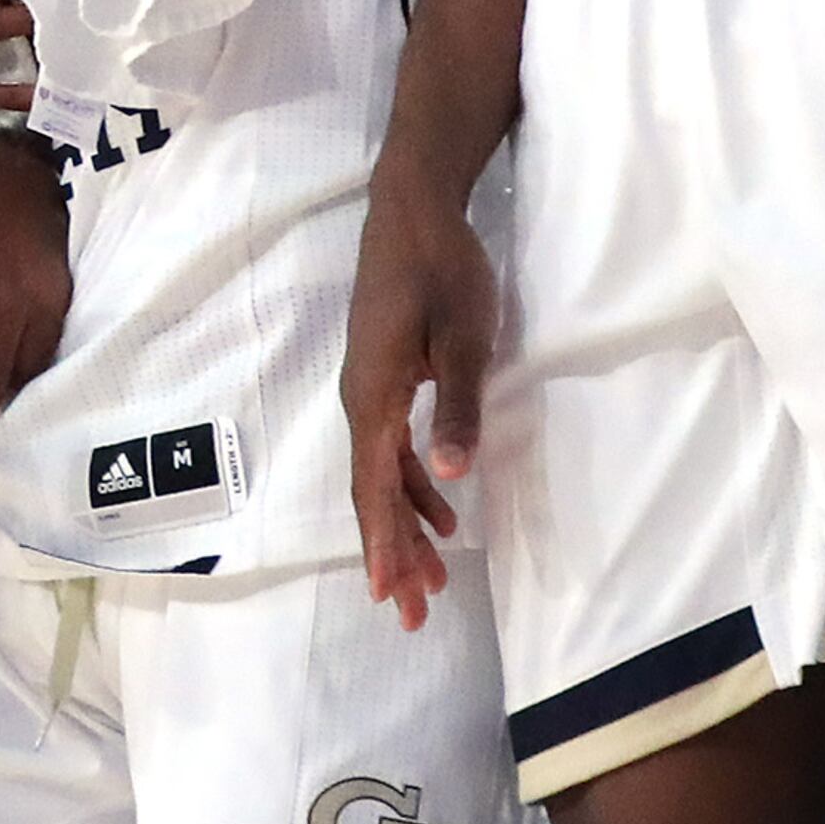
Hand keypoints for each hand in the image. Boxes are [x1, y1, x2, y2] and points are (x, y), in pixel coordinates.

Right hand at [339, 155, 497, 629]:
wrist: (412, 208)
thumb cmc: (443, 270)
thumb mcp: (464, 339)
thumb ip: (457, 408)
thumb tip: (452, 477)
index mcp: (373, 396)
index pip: (374, 487)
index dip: (384, 544)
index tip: (394, 597)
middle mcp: (359, 400)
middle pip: (372, 492)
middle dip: (394, 553)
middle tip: (415, 615)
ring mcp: (367, 388)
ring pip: (380, 473)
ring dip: (404, 525)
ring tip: (429, 580)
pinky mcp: (382, 375)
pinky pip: (388, 447)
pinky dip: (410, 485)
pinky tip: (440, 508)